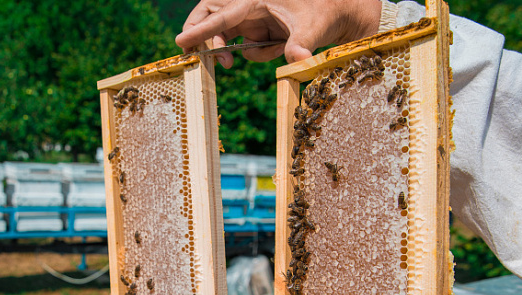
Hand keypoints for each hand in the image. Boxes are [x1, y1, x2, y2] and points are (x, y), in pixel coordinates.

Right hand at [175, 0, 382, 68]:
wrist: (341, 13)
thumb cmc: (326, 11)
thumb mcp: (313, 28)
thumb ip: (301, 45)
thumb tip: (298, 61)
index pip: (219, 15)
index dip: (199, 30)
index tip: (181, 42)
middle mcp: (249, 6)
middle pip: (210, 16)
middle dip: (203, 35)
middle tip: (206, 57)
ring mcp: (253, 18)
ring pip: (227, 36)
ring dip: (235, 49)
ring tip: (255, 53)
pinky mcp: (259, 29)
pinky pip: (248, 47)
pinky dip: (259, 53)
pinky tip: (279, 47)